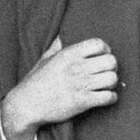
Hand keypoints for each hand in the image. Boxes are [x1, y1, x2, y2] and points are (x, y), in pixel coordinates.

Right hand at [0, 36, 118, 139]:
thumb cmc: (36, 81)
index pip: (99, 44)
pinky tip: (105, 98)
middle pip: (111, 61)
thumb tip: (62, 35)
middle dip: (112, 67)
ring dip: (112, 83)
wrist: (27, 105)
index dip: (105, 50)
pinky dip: (111, 98)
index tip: (102, 57)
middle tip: (106, 73)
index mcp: (69, 54)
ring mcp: (80, 85)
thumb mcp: (45, 58)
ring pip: (112, 79)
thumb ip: (57, 46)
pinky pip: (108, 97)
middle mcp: (77, 67)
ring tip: (105, 86)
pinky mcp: (82, 102)